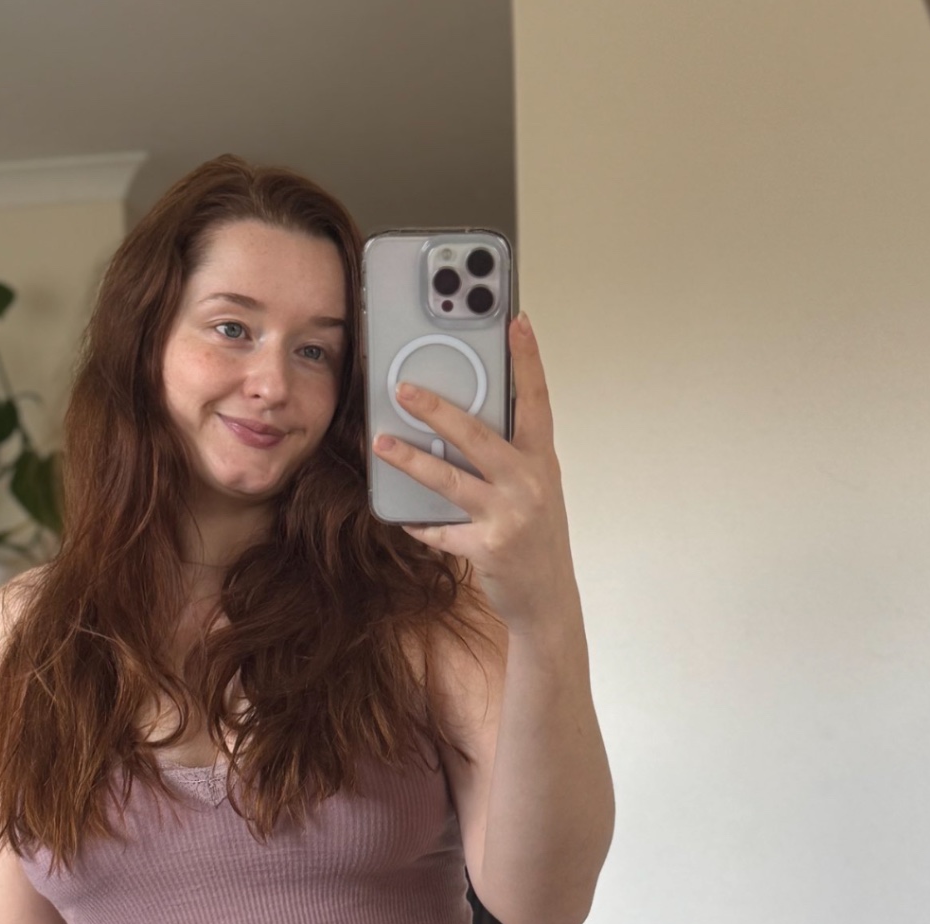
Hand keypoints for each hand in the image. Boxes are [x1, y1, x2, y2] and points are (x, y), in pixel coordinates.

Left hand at [371, 311, 576, 634]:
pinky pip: (441, 530)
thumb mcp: (535, 487)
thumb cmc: (536, 535)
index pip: (536, 400)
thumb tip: (461, 422)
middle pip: (478, 436)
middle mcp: (529, 484)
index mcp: (541, 460)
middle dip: (438, 409)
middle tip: (404, 389)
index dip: (528, 360)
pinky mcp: (487, 549)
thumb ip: (508, 454)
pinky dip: (418, 522)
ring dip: (411, 460)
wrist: (547, 595)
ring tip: (382, 442)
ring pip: (450, 480)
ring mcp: (508, 517)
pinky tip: (401, 515)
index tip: (516, 321)